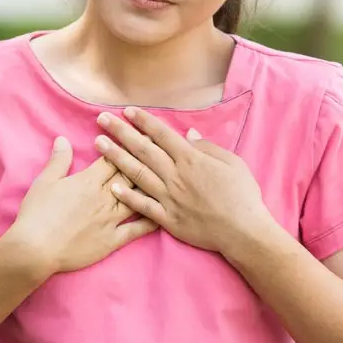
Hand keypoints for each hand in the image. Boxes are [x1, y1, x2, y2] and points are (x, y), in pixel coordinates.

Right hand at [5, 136, 157, 279]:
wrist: (35, 249)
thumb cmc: (36, 214)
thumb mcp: (44, 182)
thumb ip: (58, 160)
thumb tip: (63, 139)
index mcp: (88, 181)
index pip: (114, 158)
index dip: (128, 145)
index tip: (142, 135)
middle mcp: (105, 197)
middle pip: (131, 175)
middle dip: (146, 161)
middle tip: (163, 150)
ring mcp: (111, 219)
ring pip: (138, 198)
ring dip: (153, 188)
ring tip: (170, 178)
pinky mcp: (112, 240)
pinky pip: (137, 229)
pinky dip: (151, 221)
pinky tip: (164, 214)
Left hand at [95, 107, 274, 254]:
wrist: (243, 231)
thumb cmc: (243, 195)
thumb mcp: (233, 164)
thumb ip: (209, 148)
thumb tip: (189, 134)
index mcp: (192, 160)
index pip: (162, 135)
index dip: (144, 122)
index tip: (127, 111)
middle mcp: (176, 176)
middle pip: (143, 149)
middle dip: (121, 132)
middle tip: (102, 119)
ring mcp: (169, 198)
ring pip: (137, 173)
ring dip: (116, 157)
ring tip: (99, 144)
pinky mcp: (168, 219)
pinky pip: (143, 206)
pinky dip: (127, 196)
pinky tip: (111, 187)